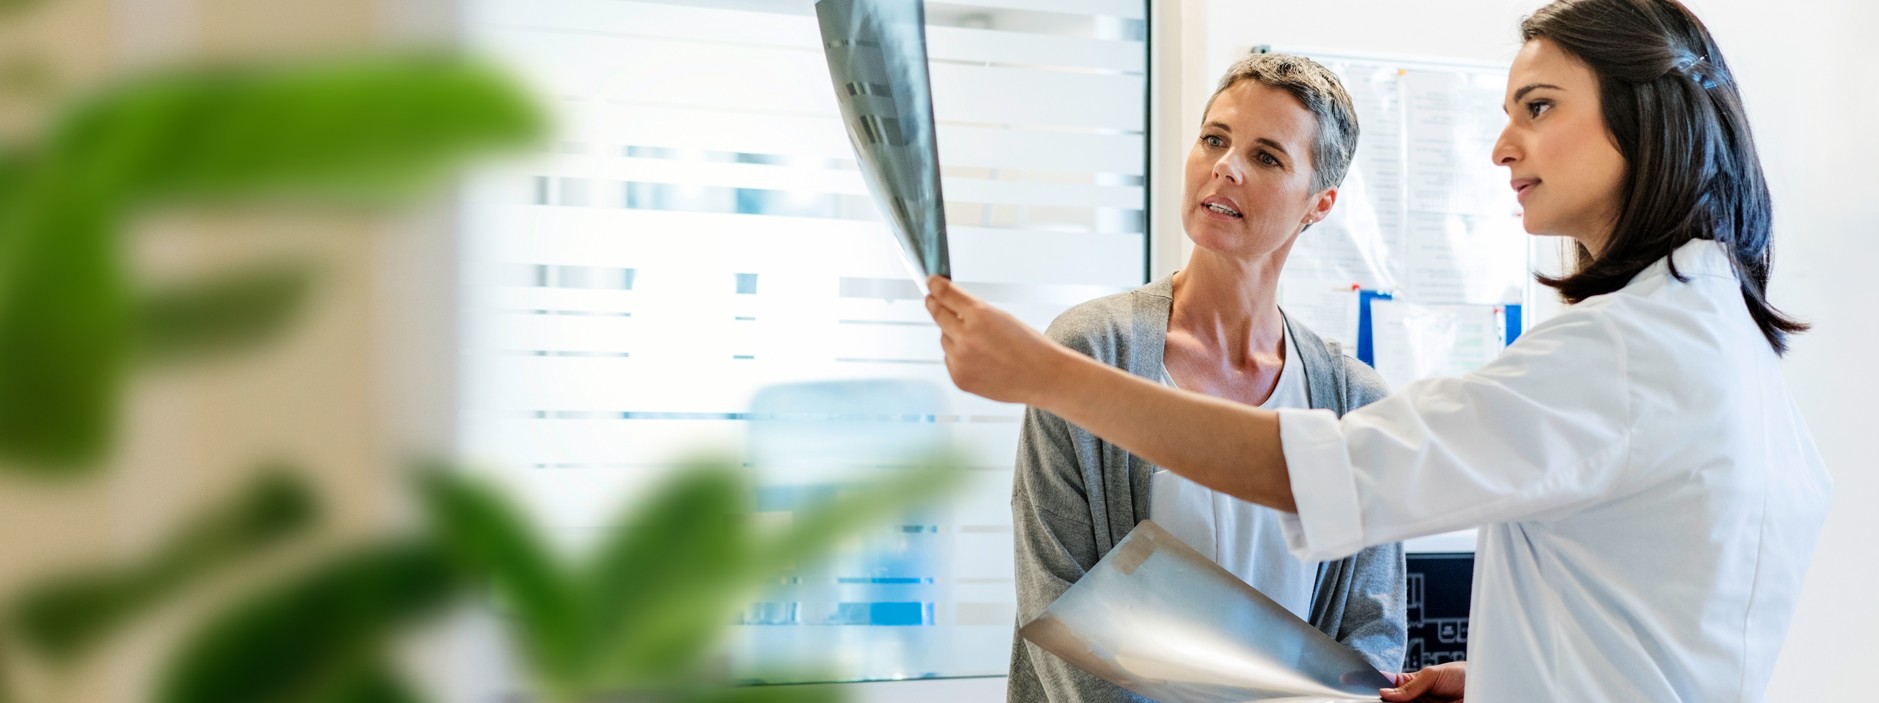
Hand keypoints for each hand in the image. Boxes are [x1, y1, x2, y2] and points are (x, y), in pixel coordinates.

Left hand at [923, 275, 1071, 404]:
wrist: (1042, 376)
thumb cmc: (1029, 347)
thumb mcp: (1002, 316)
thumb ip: (973, 310)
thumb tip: (950, 305)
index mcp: (979, 316)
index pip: (946, 294)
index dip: (935, 286)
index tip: (930, 282)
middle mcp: (966, 338)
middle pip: (938, 315)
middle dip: (935, 305)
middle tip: (931, 300)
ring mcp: (960, 360)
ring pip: (944, 339)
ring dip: (953, 335)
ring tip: (980, 343)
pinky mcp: (959, 378)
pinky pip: (949, 359)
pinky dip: (958, 356)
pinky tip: (979, 359)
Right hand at [1380, 661, 1465, 701]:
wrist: (1481, 685)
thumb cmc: (1460, 675)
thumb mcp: (1431, 675)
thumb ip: (1409, 685)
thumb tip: (1386, 692)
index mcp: (1411, 684)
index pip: (1390, 688)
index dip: (1381, 690)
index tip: (1374, 691)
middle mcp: (1415, 699)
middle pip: (1394, 702)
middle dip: (1389, 701)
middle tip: (1387, 700)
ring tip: (1405, 702)